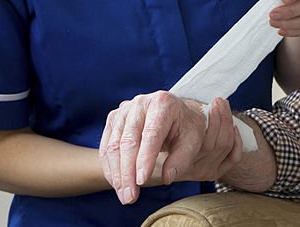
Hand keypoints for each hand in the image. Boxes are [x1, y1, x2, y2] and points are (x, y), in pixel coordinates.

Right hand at [99, 93, 241, 204]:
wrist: (177, 114)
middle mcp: (140, 103)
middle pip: (128, 140)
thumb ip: (181, 159)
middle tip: (130, 197)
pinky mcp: (114, 119)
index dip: (145, 158)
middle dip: (127, 172)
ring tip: (125, 196)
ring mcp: (124, 110)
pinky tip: (117, 185)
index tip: (141, 181)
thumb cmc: (186, 128)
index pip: (151, 134)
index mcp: (163, 103)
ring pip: (113, 145)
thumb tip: (167, 177)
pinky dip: (110, 168)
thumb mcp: (192, 141)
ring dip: (117, 174)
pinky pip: (106, 146)